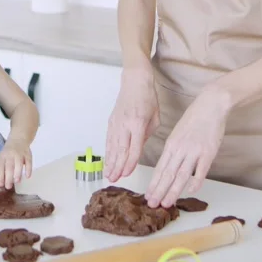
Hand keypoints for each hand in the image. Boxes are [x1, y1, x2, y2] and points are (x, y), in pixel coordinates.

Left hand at [0, 137, 31, 188]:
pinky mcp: (28, 154)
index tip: (0, 185)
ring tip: (17, 182)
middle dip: (8, 178)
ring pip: (19, 164)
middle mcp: (10, 154)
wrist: (19, 138)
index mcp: (2, 156)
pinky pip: (29, 162)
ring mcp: (20, 153)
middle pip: (9, 167)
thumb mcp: (2, 157)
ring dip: (17, 173)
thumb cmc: (9, 152)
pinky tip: (28, 176)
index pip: (0, 166)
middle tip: (8, 187)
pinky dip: (28, 169)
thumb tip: (1, 183)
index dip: (0, 176)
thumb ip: (2, 168)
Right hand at [104, 68, 159, 182]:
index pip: (134, 148)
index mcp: (137, 124)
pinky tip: (107, 160)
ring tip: (108, 174)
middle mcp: (125, 125)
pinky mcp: (111, 121)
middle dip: (117, 166)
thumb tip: (139, 148)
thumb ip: (147, 135)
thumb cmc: (148, 98)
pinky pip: (109, 140)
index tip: (126, 174)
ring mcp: (116, 123)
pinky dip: (107, 151)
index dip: (130, 163)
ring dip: (110, 161)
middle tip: (114, 180)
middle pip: (120, 150)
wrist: (134, 82)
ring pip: (112, 146)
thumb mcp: (155, 118)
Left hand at [145, 87, 229, 208]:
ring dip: (173, 191)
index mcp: (171, 144)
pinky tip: (190, 191)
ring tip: (167, 203)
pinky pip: (201, 170)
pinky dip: (195, 182)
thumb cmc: (194, 118)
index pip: (159, 168)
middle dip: (159, 191)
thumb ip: (173, 150)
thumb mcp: (177, 133)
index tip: (148, 195)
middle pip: (167, 174)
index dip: (154, 183)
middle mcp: (180, 149)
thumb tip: (168, 166)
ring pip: (181, 175)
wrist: (210, 106)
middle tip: (153, 205)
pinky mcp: (208, 152)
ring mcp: (194, 151)